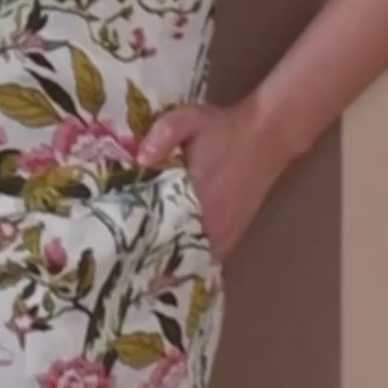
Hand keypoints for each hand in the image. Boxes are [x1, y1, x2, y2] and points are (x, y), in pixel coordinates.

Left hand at [133, 90, 285, 264]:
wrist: (266, 135)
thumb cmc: (224, 128)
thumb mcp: (189, 119)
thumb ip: (162, 135)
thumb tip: (140, 160)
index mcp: (196, 197)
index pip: (162, 233)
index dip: (140, 244)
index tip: (121, 251)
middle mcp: (213, 223)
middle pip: (176, 256)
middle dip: (151, 261)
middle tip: (126, 264)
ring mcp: (226, 233)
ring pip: (194, 263)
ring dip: (172, 265)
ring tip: (144, 268)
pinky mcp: (235, 235)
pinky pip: (210, 260)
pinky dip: (193, 263)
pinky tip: (175, 264)